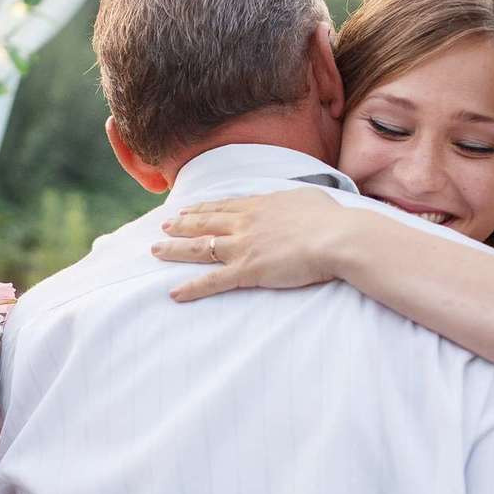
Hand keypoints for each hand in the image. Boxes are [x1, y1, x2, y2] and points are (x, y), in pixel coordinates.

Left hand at [150, 188, 358, 300]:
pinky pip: (212, 281)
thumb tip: (295, 203)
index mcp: (261, 205)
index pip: (224, 206)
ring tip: (156, 250)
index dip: (203, 208)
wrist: (338, 237)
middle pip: (205, 222)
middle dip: (181, 224)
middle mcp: (246, 222)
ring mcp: (244, 246)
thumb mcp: (310, 199)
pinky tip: (174, 293)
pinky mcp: (248, 270)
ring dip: (175, 249)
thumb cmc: (332, 219)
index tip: (187, 208)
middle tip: (163, 225)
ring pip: (200, 248)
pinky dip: (191, 288)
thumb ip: (294, 202)